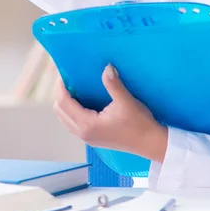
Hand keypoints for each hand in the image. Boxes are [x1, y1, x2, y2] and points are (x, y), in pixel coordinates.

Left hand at [53, 65, 167, 161]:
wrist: (149, 143)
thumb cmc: (139, 122)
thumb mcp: (126, 101)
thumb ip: (113, 84)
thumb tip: (106, 67)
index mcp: (88, 123)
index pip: (64, 103)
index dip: (61, 88)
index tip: (65, 74)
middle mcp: (83, 133)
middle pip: (60, 112)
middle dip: (61, 95)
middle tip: (70, 80)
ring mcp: (87, 138)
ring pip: (65, 120)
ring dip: (66, 105)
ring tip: (77, 90)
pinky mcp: (93, 139)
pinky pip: (73, 124)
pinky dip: (73, 112)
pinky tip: (85, 103)